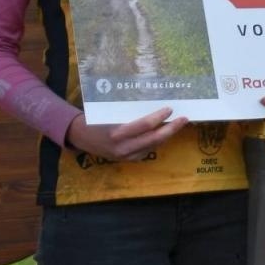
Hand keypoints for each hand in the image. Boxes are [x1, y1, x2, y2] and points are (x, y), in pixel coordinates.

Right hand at [64, 107, 187, 161]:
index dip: (160, 117)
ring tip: (178, 124)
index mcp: (117, 133)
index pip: (145, 125)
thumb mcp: (110, 113)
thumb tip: (153, 103)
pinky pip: (149, 150)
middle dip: (172, 129)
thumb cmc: (95, 120)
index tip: (170, 109)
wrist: (80, 137)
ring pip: (154, 145)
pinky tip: (165, 133)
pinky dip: (158, 141)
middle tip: (184, 119)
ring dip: (167, 135)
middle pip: (154, 138)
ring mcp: (127, 156)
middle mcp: (123, 147)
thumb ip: (130, 113)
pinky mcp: (129, 160)